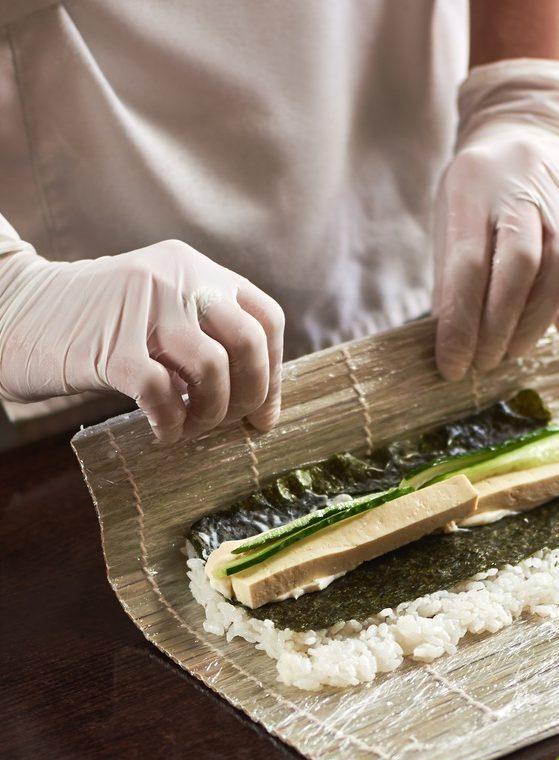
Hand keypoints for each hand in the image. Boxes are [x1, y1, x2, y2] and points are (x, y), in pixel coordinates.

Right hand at [0, 236, 283, 443]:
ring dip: (210, 414)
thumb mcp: (158, 309)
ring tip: (188, 427)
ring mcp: (143, 309)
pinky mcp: (110, 347)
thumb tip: (262, 403)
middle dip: (250, 397)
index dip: (273, 373)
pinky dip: (171, 426)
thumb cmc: (96, 326)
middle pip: (249, 344)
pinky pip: (164, 396)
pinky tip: (162, 433)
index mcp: (194, 268)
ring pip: (213, 370)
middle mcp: (176, 279)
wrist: (14, 311)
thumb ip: (205, 335)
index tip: (261, 412)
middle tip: (226, 424)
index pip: (265, 318)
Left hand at [433, 59, 558, 380]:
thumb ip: (451, 276)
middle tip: (488, 362)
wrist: (528, 129)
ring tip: (518, 348)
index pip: (467, 265)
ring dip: (539, 319)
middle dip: (501, 326)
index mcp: (473, 186)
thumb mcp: (452, 219)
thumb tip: (453, 345)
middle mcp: (524, 182)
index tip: (454, 366)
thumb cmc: (481, 194)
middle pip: (519, 264)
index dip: (461, 323)